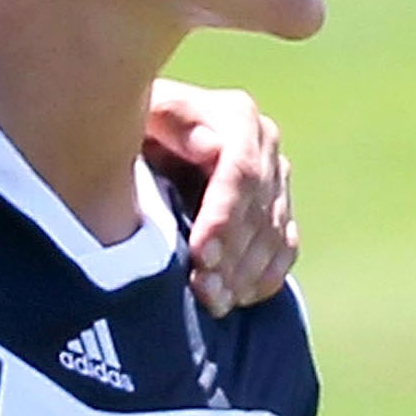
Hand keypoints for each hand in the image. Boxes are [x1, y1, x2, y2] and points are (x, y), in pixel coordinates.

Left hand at [144, 82, 295, 316]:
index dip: (224, 218)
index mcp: (236, 116)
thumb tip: (211, 147)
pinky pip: (283, 247)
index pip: (241, 173)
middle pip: (259, 210)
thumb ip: (172, 121)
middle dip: (232, 255)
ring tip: (214, 302)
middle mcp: (264, 145)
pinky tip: (237, 299)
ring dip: (245, 274)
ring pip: (273, 234)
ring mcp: (275, 176)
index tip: (200, 254)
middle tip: (203, 290)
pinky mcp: (277, 205)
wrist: (139, 131)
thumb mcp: (141, 112)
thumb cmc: (131, 122)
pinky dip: (264, 277)